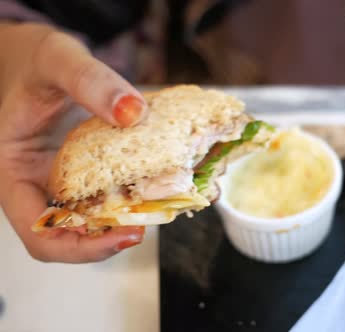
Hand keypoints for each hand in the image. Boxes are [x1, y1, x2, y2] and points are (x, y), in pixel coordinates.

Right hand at [0, 22, 148, 262]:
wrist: (37, 58)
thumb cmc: (33, 58)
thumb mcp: (58, 58)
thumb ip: (90, 81)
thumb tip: (132, 112)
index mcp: (13, 170)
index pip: (37, 230)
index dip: (79, 246)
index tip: (124, 234)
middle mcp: (35, 184)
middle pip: (67, 236)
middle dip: (108, 238)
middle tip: (149, 223)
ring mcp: (59, 181)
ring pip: (89, 220)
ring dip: (123, 220)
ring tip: (160, 206)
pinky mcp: (83, 172)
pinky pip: (105, 194)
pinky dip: (130, 196)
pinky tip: (157, 185)